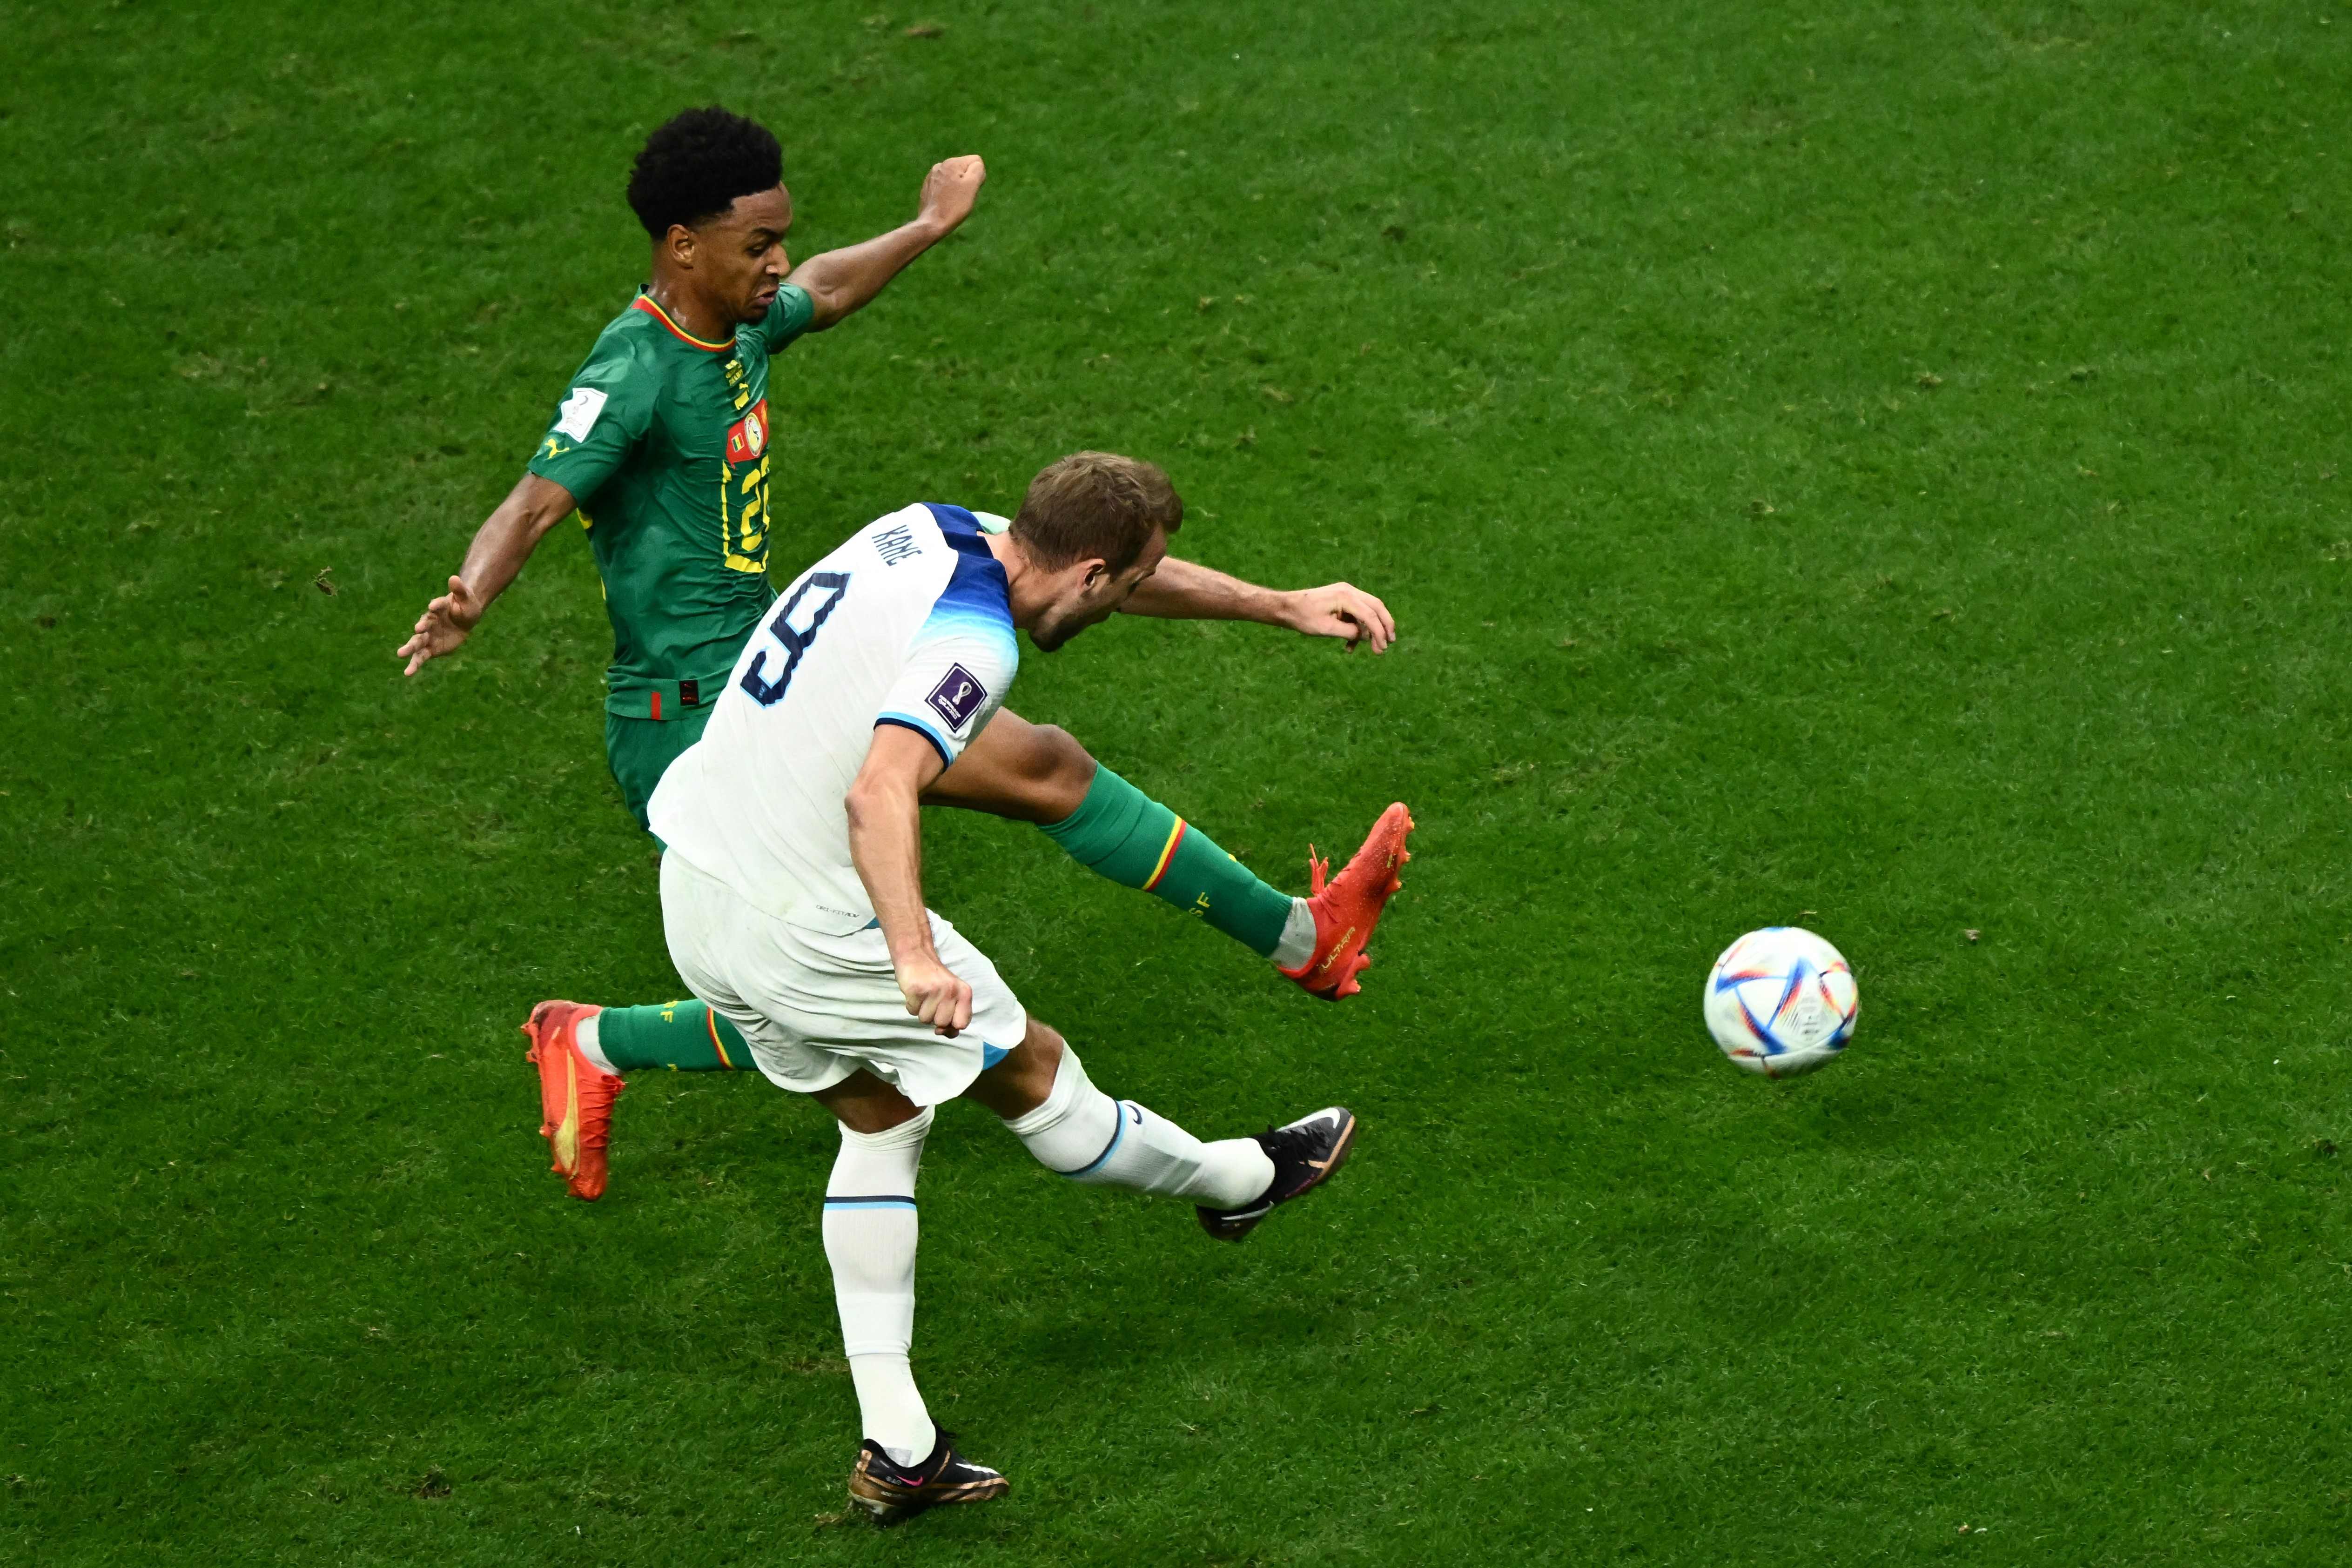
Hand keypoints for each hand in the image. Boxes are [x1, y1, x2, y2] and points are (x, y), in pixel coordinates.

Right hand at [397, 575, 483, 674]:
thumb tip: (455, 577)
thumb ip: (459, 590)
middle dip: (420, 628)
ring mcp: (428, 636)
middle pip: (423, 626)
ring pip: (417, 642)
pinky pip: (421, 657)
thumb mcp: (466, 598)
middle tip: (417, 629)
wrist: (464, 619)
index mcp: (438, 608)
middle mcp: (429, 622)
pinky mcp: (430, 648)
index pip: (436, 606)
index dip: (436, 605)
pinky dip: (415, 665)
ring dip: (410, 648)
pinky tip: (407, 673)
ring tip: (400, 653)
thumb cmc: (465, 606)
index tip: (433, 606)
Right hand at [894, 951, 972, 1037]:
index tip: (945, 1017)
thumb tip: (948, 1034)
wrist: (916, 955)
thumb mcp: (952, 994)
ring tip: (923, 995)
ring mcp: (934, 991)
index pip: (962, 1024)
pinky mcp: (916, 990)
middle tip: (932, 1000)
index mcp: (965, 993)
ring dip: (921, 1011)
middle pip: (942, 1024)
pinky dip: (911, 1005)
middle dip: (934, 1016)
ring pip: (925, 1020)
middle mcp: (951, 991)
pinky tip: (915, 993)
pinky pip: (912, 1012)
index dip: (952, 1026)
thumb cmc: (934, 978)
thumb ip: (955, 1015)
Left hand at [916, 155, 985, 236]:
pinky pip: (944, 185)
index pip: (976, 161)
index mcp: (952, 162)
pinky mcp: (927, 187)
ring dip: (957, 186)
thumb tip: (976, 164)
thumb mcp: (972, 185)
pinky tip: (945, 202)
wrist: (932, 223)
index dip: (978, 176)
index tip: (970, 190)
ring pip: (954, 177)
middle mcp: (940, 165)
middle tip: (962, 197)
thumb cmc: (955, 205)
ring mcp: (931, 176)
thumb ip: (977, 169)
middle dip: (967, 181)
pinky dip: (947, 192)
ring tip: (953, 201)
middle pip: (964, 169)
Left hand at [1281, 581, 1396, 651]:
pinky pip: (1357, 614)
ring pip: (1368, 611)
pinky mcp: (1342, 600)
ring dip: (1370, 630)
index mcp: (1345, 596)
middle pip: (1376, 607)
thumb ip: (1349, 632)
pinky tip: (1350, 646)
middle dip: (1384, 626)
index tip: (1382, 647)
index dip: (1379, 632)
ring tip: (1373, 649)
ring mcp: (1346, 593)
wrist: (1287, 607)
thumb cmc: (1303, 617)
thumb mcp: (1326, 629)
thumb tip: (1365, 636)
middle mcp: (1349, 591)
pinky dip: (1357, 628)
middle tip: (1390, 643)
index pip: (1370, 615)